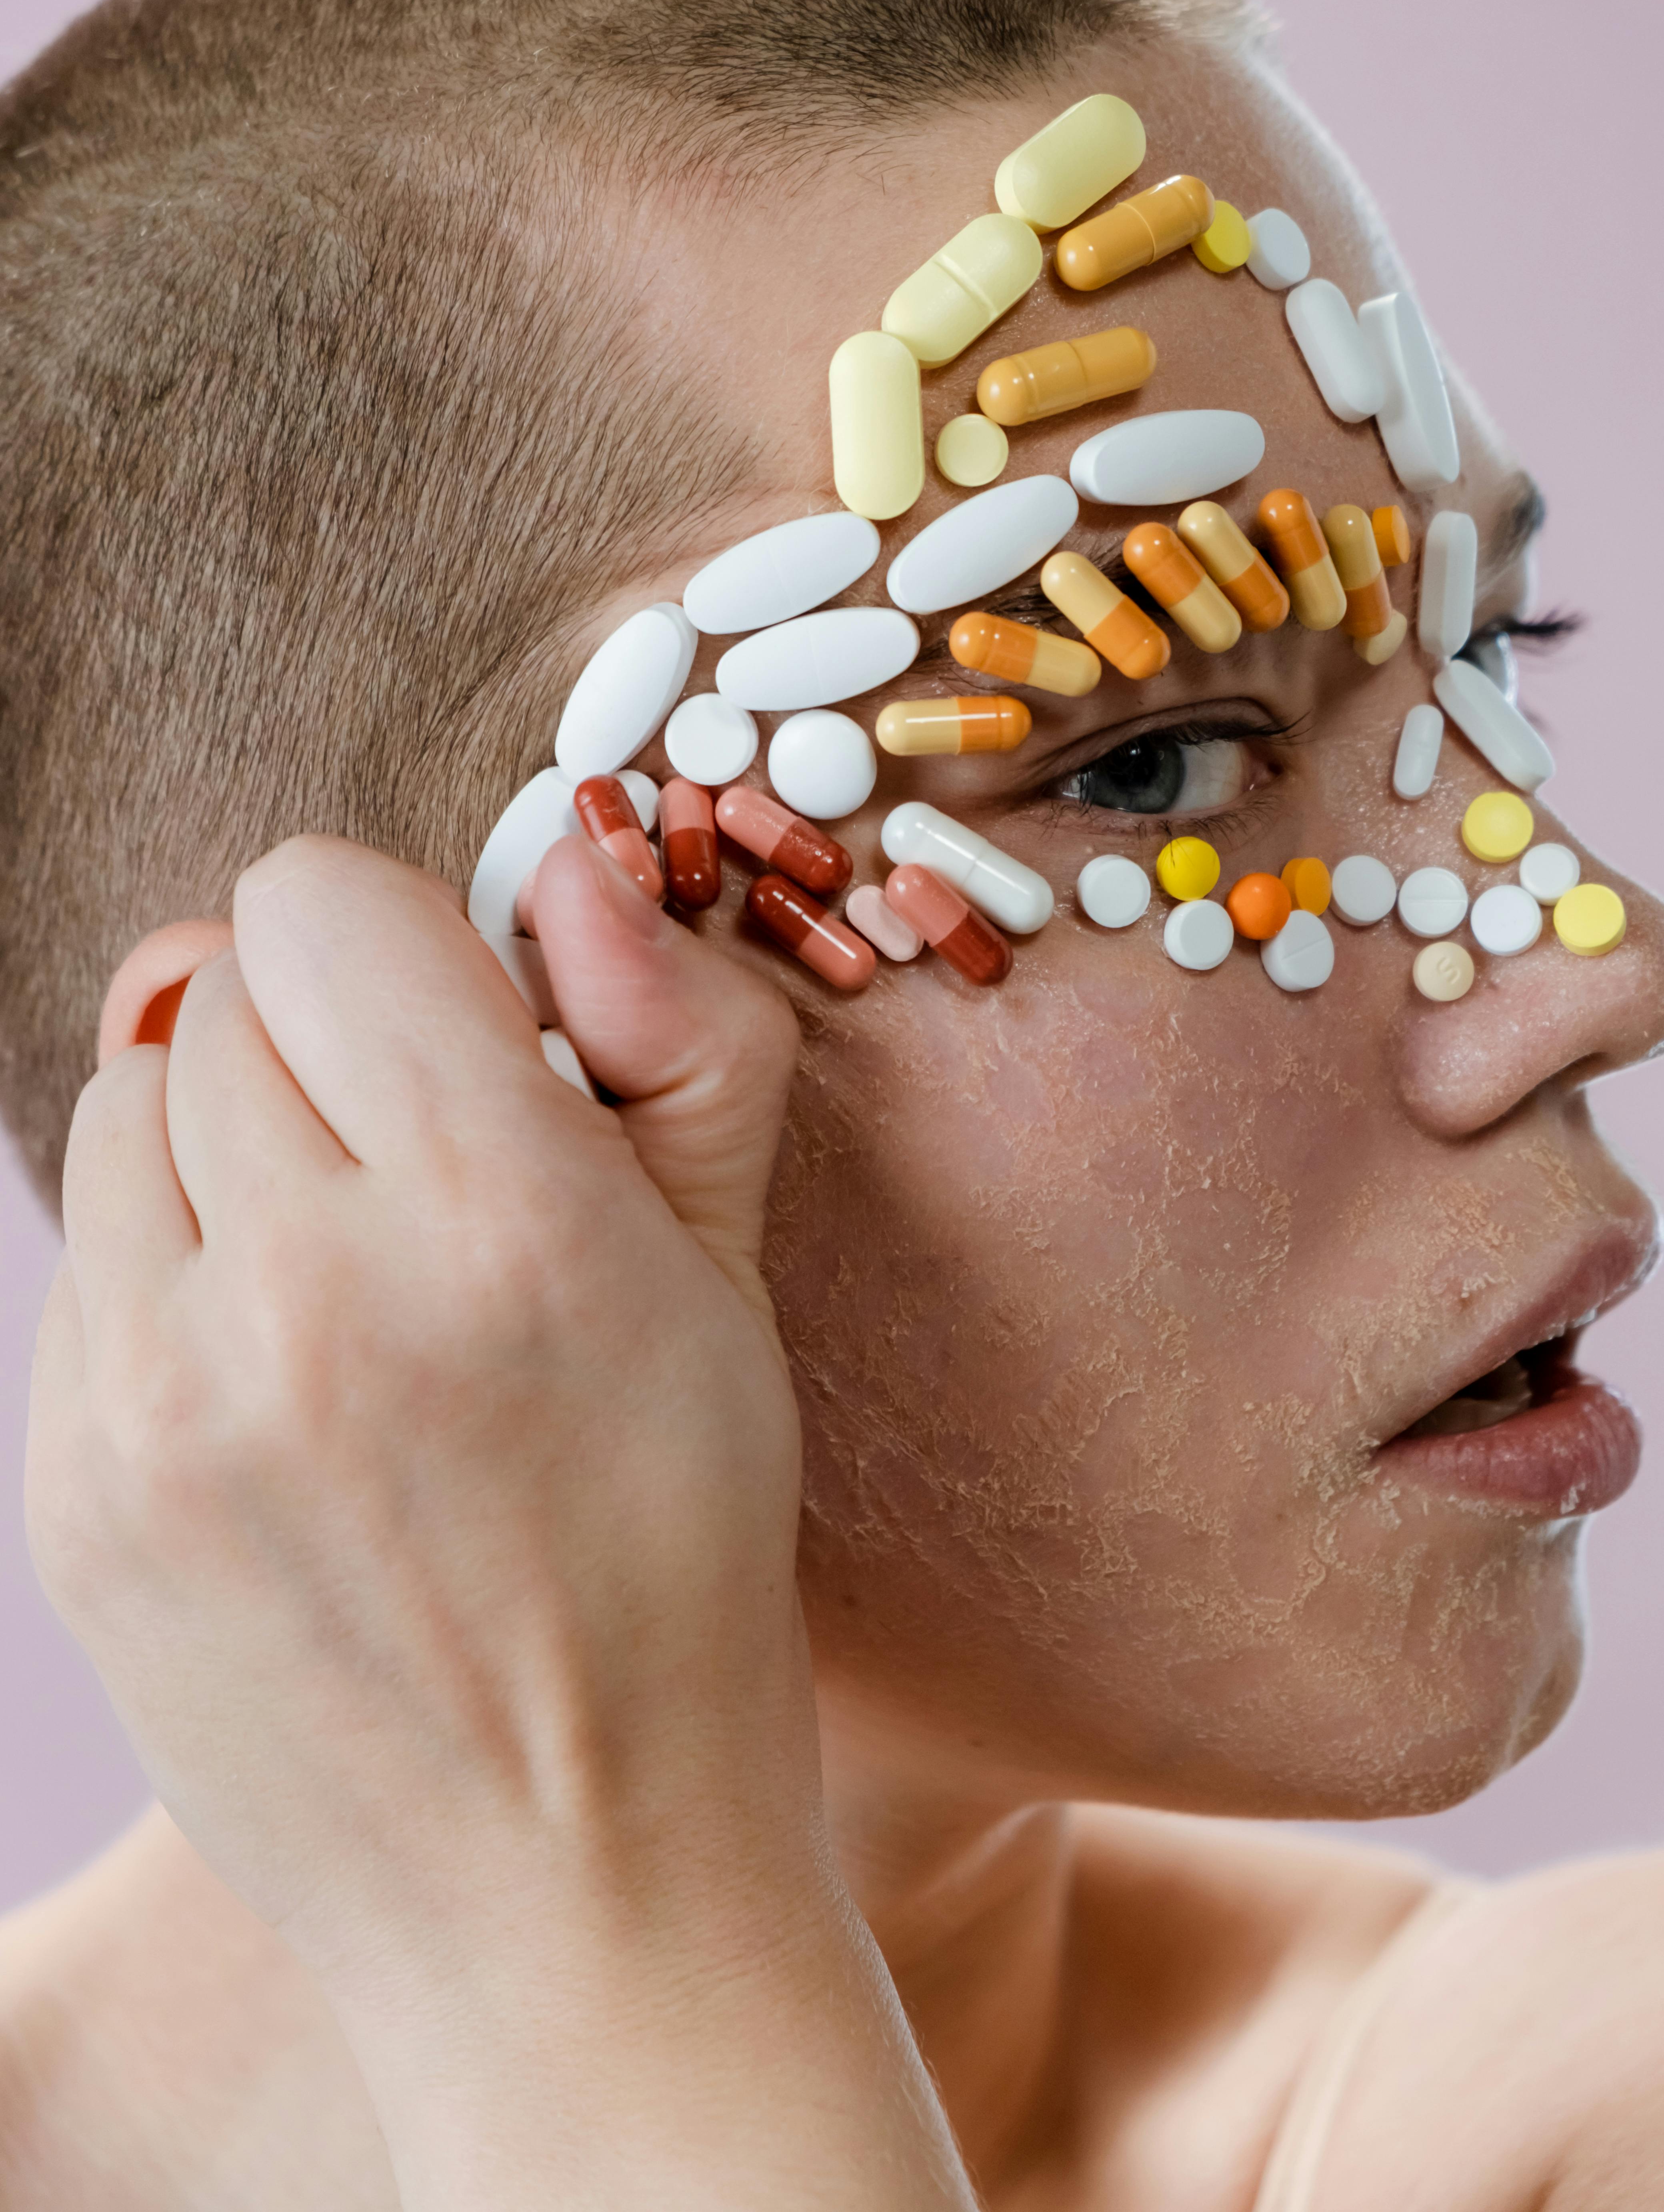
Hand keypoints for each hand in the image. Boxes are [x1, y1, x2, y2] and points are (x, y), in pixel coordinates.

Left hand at [30, 836, 974, 2207]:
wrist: (564, 1887)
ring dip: (228, 1142)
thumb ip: (675, 1035)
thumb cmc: (678, 1563)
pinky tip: (274, 1376)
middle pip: (218, 987)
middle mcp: (313, 1298)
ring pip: (129, 1100)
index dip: (398, 941)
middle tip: (416, 1174)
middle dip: (323, 1041)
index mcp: (505, 1223)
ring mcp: (164, 1405)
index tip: (456, 1034)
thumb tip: (574, 862)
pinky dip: (170, 1267)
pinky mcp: (77, 1494)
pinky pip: (86, 1254)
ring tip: (337, 1275)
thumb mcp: (732, 1284)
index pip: (320, 902)